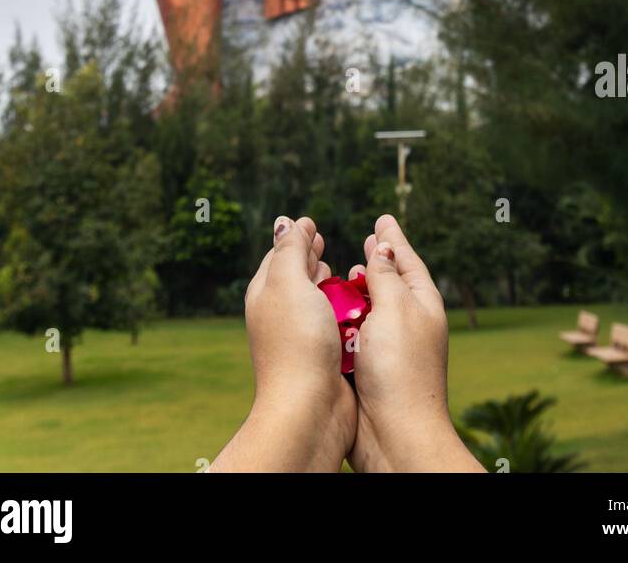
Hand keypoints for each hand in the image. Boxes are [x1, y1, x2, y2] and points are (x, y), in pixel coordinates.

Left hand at [210, 216, 355, 472]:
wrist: (311, 407)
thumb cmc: (298, 342)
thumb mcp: (289, 283)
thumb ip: (289, 249)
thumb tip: (286, 221)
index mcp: (266, 294)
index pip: (279, 256)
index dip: (296, 238)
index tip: (313, 225)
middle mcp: (282, 315)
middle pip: (299, 277)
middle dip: (313, 258)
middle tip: (325, 242)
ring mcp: (304, 337)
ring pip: (322, 300)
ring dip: (334, 285)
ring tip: (345, 272)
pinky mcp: (326, 355)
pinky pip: (340, 325)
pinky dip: (349, 313)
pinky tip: (360, 305)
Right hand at [347, 214, 484, 472]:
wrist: (394, 434)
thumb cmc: (400, 369)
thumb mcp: (395, 309)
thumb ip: (385, 275)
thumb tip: (384, 247)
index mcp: (421, 304)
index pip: (407, 261)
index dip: (393, 240)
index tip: (383, 218)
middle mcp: (406, 323)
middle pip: (390, 281)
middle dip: (377, 260)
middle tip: (369, 237)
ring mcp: (387, 347)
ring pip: (369, 307)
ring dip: (356, 288)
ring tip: (347, 268)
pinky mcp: (367, 368)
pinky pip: (352, 334)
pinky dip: (342, 319)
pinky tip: (330, 310)